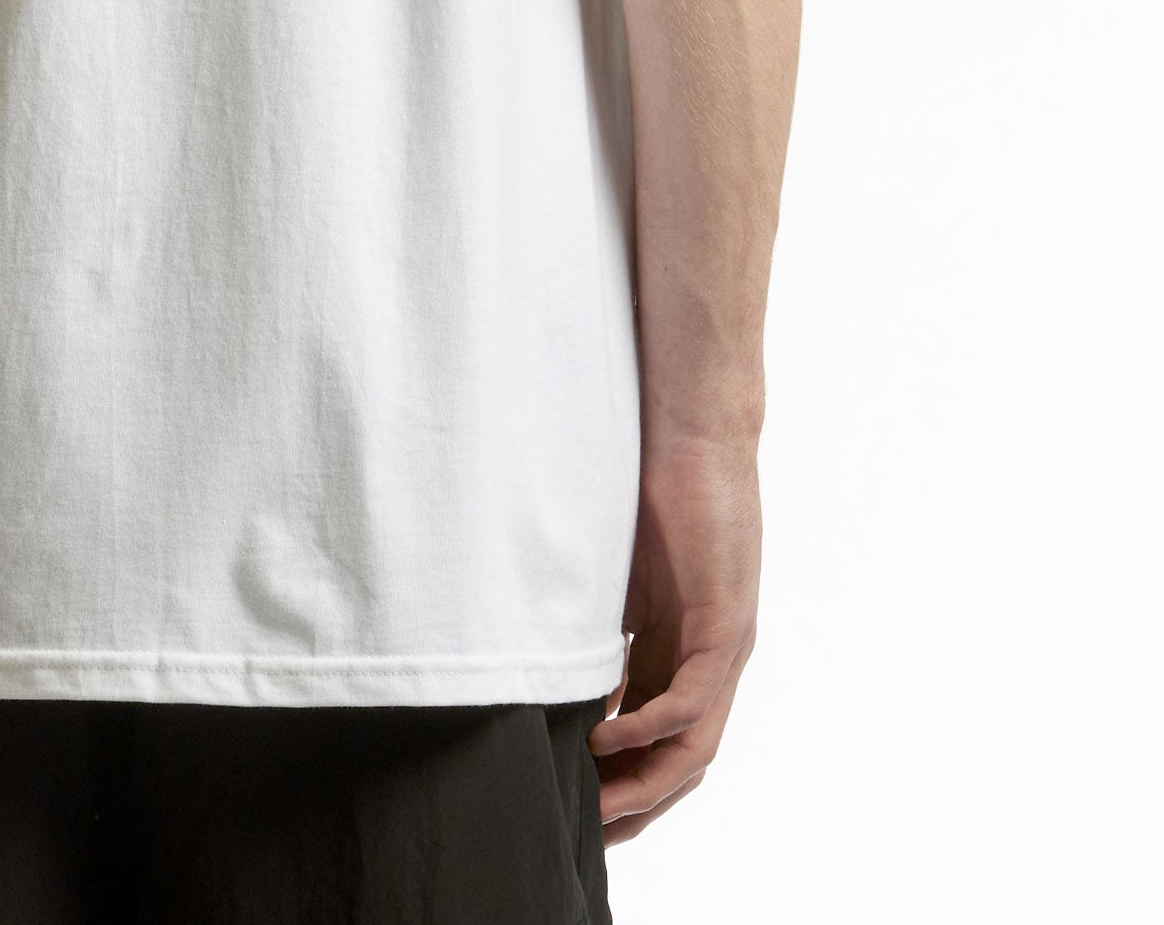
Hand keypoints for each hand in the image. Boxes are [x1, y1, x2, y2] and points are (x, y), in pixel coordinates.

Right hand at [590, 433, 760, 842]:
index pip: (654, 742)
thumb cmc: (651, 487)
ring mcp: (724, 645)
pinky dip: (651, 728)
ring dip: (643, 784)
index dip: (619, 783)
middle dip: (632, 805)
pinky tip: (607, 740)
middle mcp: (710, 660)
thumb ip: (592, 626)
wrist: (694, 431)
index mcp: (678, 650)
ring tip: (594, 808)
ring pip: (692, 746)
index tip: (575, 811)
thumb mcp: (613, 576)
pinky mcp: (728, 622)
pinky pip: (693, 698)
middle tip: (582, 836)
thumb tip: (538, 665)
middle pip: (677, 761)